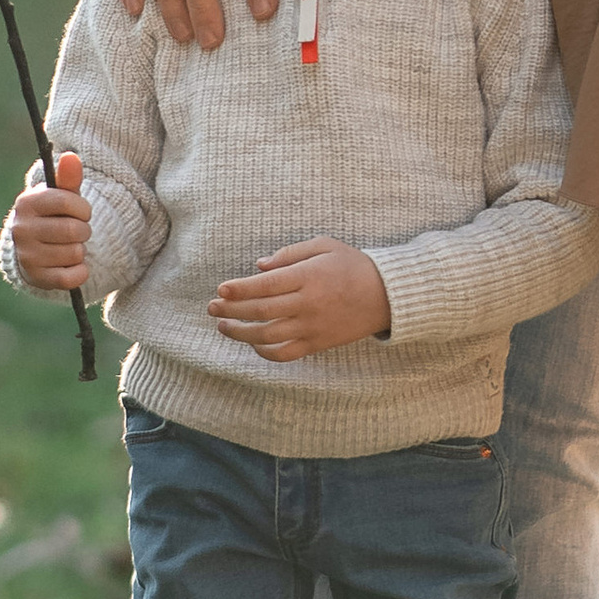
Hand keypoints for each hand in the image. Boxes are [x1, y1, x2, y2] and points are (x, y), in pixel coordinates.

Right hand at [12, 151, 91, 291]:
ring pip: (74, 253)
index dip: (82, 207)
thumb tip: (71, 157)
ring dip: (80, 250)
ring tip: (68, 245)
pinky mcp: (36, 278)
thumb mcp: (60, 195)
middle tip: (75, 230)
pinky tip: (72, 264)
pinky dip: (79, 272)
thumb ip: (68, 178)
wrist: (34, 247)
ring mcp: (27, 255)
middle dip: (83, 230)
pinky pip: (70, 277)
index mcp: (26, 203)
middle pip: (73, 230)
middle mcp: (21, 229)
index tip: (82, 211)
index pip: (65, 201)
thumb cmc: (52, 214)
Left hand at [208, 239, 392, 361]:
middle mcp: (308, 304)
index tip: (221, 290)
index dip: (239, 289)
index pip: (265, 285)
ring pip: (267, 336)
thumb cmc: (353, 265)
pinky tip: (253, 342)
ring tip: (223, 326)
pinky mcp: (318, 343)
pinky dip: (264, 351)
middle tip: (212, 307)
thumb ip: (290, 253)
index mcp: (309, 277)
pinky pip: (285, 353)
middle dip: (231, 310)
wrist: (386, 295)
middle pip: (260, 311)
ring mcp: (312, 327)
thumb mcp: (325, 246)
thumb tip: (259, 266)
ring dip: (240, 333)